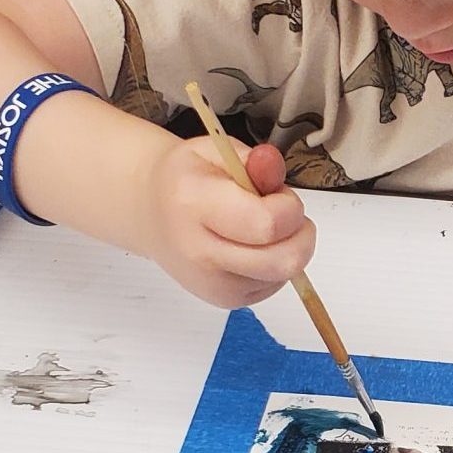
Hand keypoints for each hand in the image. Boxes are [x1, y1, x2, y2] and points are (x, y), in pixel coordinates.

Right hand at [137, 137, 314, 306]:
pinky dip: (276, 265)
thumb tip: (272, 164)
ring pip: (283, 275)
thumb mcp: (217, 152)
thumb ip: (253, 161)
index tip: (278, 194)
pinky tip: (253, 245)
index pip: (268, 224)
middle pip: (283, 260)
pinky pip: (274, 286)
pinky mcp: (224, 300)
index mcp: (194, 204)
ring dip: (288, 248)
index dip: (289, 207)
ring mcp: (211, 283)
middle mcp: (199, 252)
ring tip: (262, 226)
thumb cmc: (187, 179)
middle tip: (281, 212)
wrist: (153, 213)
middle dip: (299, 232)